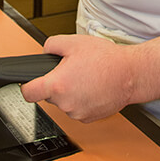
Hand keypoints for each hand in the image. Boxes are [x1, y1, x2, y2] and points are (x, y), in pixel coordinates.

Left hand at [20, 35, 137, 122]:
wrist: (131, 74)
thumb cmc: (107, 60)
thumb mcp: (75, 42)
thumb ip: (52, 44)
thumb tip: (45, 50)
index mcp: (57, 85)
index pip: (27, 94)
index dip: (27, 86)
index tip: (31, 84)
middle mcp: (65, 102)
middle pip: (49, 96)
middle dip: (58, 84)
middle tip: (74, 72)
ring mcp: (77, 112)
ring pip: (65, 103)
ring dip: (72, 93)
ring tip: (88, 78)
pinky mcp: (89, 118)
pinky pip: (78, 109)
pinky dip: (83, 100)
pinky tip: (94, 88)